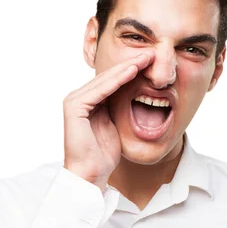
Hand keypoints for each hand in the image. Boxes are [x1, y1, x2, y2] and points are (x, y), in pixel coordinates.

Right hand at [63, 51, 153, 191]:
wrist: (90, 174)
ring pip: (105, 80)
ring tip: (146, 58)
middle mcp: (79, 98)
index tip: (152, 62)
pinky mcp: (74, 107)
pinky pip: (99, 90)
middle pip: (109, 77)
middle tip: (152, 53)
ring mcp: (74, 101)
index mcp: (88, 102)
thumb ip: (120, 108)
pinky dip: (116, 80)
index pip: (112, 81)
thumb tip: (136, 94)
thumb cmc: (103, 156)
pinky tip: (132, 72)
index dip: (132, 70)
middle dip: (131, 64)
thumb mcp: (116, 126)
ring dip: (126, 68)